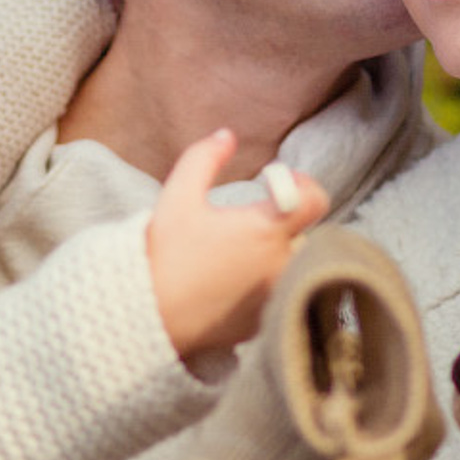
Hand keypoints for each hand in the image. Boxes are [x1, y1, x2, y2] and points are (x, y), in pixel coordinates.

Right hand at [146, 130, 327, 359]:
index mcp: (264, 230)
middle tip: (244, 227)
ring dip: (273, 258)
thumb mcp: (177, 197)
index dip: (303, 186)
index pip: (315, 200)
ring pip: (290, 268)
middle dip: (280, 227)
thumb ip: (204, 158)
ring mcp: (274, 298)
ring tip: (235, 259)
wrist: (143, 314)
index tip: (278, 187)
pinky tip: (228, 288)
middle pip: (302, 235)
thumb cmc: (162, 254)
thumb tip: (226, 136)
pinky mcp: (264, 323)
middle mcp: (278, 265)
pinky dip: (262, 289)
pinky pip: (275, 297)